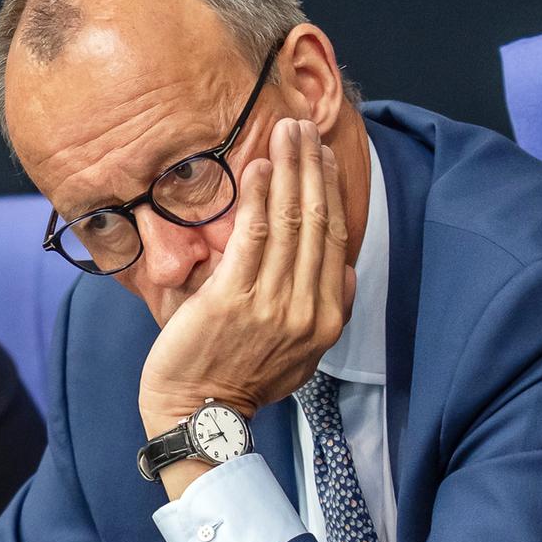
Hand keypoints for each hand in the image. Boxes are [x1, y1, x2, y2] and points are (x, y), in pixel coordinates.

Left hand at [139, 118, 353, 433]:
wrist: (199, 415)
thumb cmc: (241, 381)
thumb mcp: (301, 356)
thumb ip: (323, 312)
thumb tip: (342, 271)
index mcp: (326, 319)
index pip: (335, 240)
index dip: (331, 192)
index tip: (323, 157)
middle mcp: (306, 308)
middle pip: (317, 222)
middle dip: (311, 168)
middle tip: (303, 126)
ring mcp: (272, 303)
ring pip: (290, 222)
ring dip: (288, 170)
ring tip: (284, 132)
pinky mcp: (233, 299)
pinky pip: (253, 237)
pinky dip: (259, 199)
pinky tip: (259, 169)